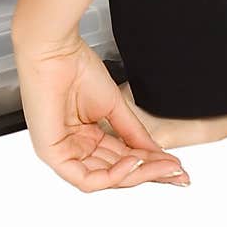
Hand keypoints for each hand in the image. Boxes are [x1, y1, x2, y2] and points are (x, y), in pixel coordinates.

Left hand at [15, 35, 189, 190]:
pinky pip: (86, 178)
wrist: (54, 48)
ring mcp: (62, 151)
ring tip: (160, 165)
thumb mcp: (113, 105)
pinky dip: (113, 175)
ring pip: (105, 178)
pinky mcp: (52, 154)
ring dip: (137, 174)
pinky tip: (133, 162)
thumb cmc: (73, 65)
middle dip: (149, 172)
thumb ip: (133, 132)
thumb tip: (156, 152)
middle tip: (174, 171)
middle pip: (116, 171)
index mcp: (84, 134)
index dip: (149, 164)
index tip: (175, 166)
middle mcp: (73, 145)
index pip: (120, 159)